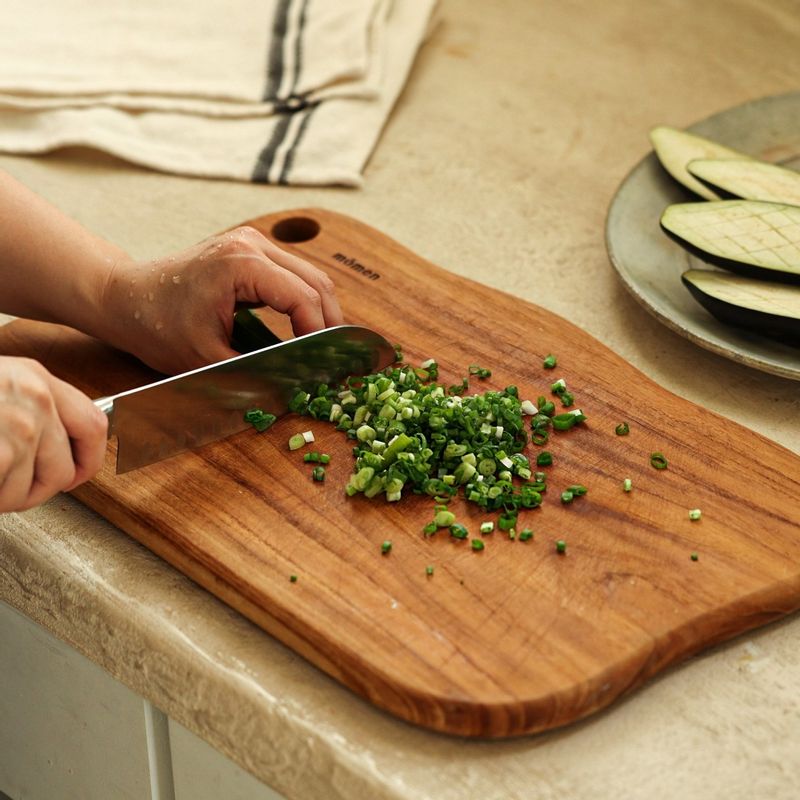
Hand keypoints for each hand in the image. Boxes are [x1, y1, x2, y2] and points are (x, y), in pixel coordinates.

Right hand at [0, 357, 107, 511]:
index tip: (79, 474)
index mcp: (36, 378)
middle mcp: (36, 399)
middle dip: (38, 490)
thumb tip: (54, 443)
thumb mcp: (0, 384)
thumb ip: (29, 406)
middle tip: (9, 490)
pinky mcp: (2, 454)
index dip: (91, 458)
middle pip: (65, 468)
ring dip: (5, 496)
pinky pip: (6, 496)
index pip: (94, 423)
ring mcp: (19, 426)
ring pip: (31, 490)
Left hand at [99, 226, 343, 374]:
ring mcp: (252, 243)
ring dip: (320, 312)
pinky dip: (304, 302)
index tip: (323, 366)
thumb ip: (255, 371)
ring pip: (311, 276)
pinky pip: (293, 275)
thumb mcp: (207, 360)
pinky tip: (303, 330)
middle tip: (333, 361)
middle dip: (329, 324)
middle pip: (317, 282)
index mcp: (240, 264)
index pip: (303, 297)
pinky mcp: (250, 251)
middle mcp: (251, 244)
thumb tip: (298, 387)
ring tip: (321, 348)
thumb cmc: (156, 326)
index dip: (320, 334)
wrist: (124, 298)